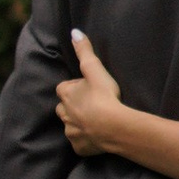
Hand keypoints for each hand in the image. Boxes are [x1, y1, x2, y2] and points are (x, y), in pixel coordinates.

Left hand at [56, 29, 129, 158]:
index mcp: (65, 94)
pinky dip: (86, 140)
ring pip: (71, 125)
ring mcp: (70, 131)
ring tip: (97, 120)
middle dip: (75, 106)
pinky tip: (98, 136)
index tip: (90, 89)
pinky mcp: (79, 147)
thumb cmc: (105, 96)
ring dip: (79, 122)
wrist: (114, 126)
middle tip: (93, 104)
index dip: (77, 88)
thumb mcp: (95, 69)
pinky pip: (79, 142)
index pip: (65, 88)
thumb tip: (74, 31)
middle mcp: (63, 113)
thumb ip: (84, 50)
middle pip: (65, 107)